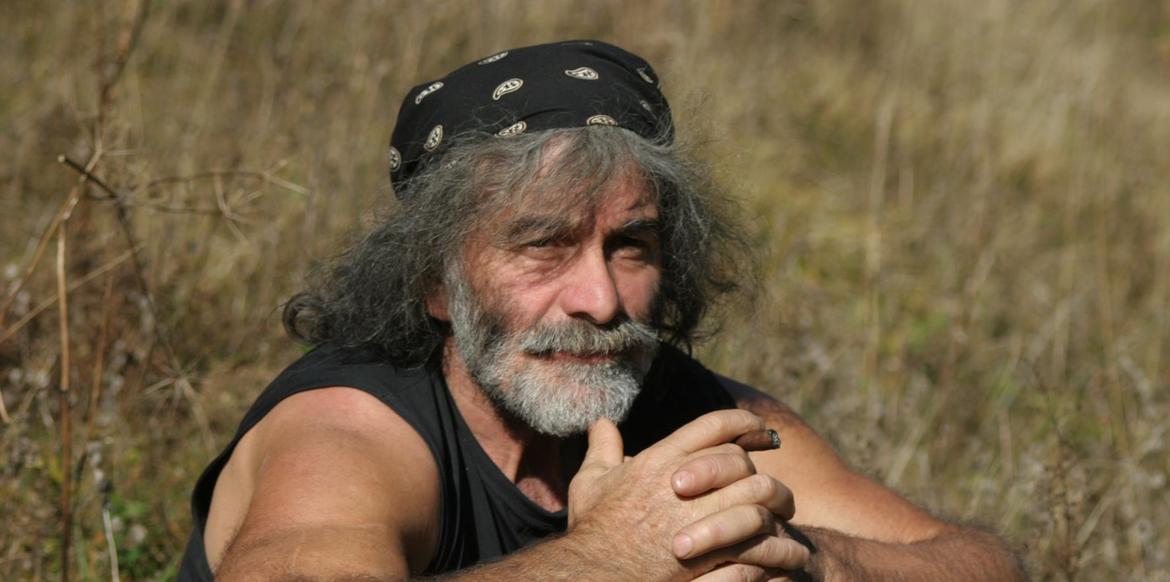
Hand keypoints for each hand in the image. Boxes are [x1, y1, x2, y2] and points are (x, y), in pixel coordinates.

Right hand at [567, 410, 807, 579]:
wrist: (594, 577)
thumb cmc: (592, 533)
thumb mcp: (590, 485)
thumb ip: (602, 451)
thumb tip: (602, 424)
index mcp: (659, 459)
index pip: (714, 425)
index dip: (744, 422)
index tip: (761, 429)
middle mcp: (682, 481)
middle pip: (740, 459)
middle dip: (761, 469)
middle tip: (772, 484)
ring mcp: (700, 516)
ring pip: (757, 495)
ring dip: (777, 503)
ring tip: (784, 514)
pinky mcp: (712, 553)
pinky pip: (759, 535)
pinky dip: (775, 539)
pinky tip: (781, 545)